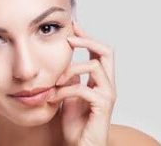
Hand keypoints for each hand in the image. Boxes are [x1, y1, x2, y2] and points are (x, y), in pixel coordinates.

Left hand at [47, 23, 115, 145]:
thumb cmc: (75, 123)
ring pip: (95, 66)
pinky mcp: (103, 106)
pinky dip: (66, 90)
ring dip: (70, 70)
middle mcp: (107, 85)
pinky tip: (54, 96)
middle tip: (70, 38)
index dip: (87, 39)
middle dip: (88, 41)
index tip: (73, 28)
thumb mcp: (69, 97)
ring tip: (54, 81)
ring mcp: (107, 94)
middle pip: (106, 52)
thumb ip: (70, 82)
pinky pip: (84, 88)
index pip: (98, 53)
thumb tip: (64, 68)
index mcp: (99, 81)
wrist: (80, 145)